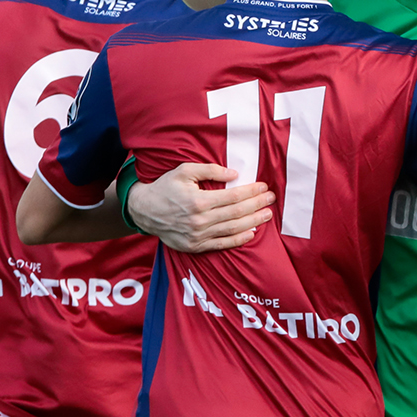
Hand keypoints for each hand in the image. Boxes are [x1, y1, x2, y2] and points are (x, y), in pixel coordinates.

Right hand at [127, 164, 274, 253]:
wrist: (144, 210)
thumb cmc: (165, 187)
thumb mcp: (184, 171)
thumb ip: (210, 170)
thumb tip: (234, 174)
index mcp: (198, 201)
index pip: (233, 196)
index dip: (251, 192)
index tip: (264, 187)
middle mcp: (199, 221)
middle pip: (237, 213)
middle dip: (257, 205)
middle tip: (271, 199)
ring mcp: (197, 236)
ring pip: (232, 229)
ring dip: (253, 222)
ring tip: (267, 215)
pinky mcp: (194, 246)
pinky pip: (221, 244)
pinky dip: (238, 240)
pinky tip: (251, 233)